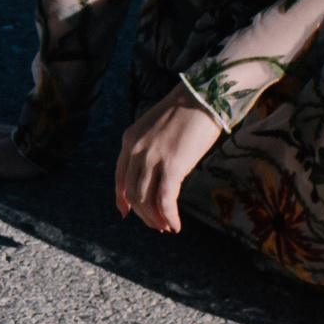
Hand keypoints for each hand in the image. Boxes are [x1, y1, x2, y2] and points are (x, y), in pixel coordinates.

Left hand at [114, 89, 223, 232]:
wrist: (204, 96)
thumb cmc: (187, 111)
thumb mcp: (157, 128)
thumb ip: (149, 148)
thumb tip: (156, 173)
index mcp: (129, 139)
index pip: (119, 177)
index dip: (122, 198)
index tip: (126, 212)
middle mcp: (136, 150)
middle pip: (132, 192)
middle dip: (142, 213)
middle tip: (155, 225)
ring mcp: (153, 158)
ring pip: (146, 199)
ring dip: (155, 218)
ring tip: (165, 227)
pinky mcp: (173, 166)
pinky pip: (165, 200)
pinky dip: (169, 216)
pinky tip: (176, 226)